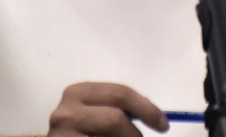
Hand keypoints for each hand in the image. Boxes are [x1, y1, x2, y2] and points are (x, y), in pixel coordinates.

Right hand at [47, 82, 169, 136]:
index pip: (119, 94)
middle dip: (135, 133)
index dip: (147, 108)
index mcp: (77, 93)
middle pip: (116, 118)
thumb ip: (116, 110)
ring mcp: (62, 135)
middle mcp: (65, 112)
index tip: (163, 124)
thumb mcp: (94, 114)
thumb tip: (154, 116)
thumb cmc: (78, 131)